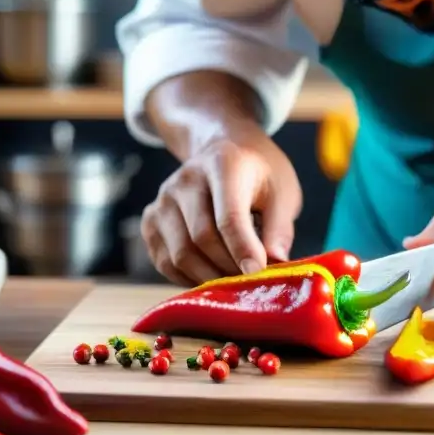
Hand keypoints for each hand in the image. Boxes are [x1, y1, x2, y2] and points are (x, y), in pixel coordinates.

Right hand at [141, 134, 301, 286]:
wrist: (226, 153)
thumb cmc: (259, 176)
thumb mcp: (283, 192)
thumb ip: (279, 228)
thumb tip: (275, 263)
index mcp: (222, 164)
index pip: (228, 215)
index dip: (242, 249)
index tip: (257, 271)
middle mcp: (185, 179)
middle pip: (201, 238)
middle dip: (228, 268)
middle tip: (250, 281)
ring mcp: (163, 199)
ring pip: (180, 255)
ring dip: (209, 277)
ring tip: (233, 279)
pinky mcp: (151, 220)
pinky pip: (165, 263)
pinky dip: (189, 278)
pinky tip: (211, 275)